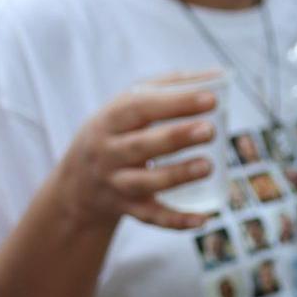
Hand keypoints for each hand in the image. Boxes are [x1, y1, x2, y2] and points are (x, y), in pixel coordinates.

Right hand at [54, 78, 221, 231]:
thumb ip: (170, 86)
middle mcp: (108, 153)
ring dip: (177, 176)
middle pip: (141, 146)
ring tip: (209, 166)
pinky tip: (203, 219)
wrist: (77, 181)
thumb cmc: (119, 129)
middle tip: (210, 130)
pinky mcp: (126, 208)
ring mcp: (115, 183)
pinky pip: (150, 217)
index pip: (140, 108)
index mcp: (110, 120)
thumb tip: (218, 75)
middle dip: (176, 137)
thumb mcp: (130, 103)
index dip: (175, 103)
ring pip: (145, 183)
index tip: (211, 98)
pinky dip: (176, 221)